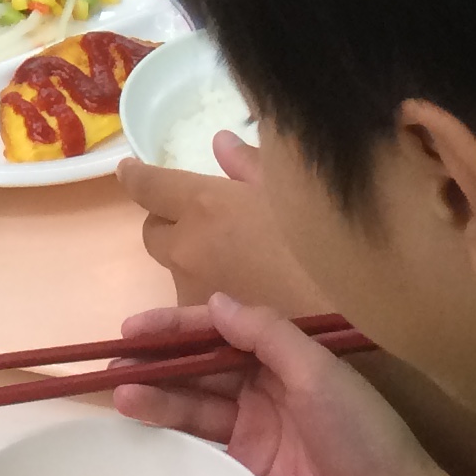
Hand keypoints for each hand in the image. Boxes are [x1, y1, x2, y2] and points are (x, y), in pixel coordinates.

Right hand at [115, 291, 452, 475]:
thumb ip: (267, 335)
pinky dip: (172, 435)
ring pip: (195, 405)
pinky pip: (202, 445)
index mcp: (285, 356)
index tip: (134, 327)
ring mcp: (254, 431)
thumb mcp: (319, 373)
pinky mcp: (246, 470)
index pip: (220, 330)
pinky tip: (143, 429)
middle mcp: (264, 387)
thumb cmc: (361, 434)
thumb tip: (213, 302)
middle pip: (201, 367)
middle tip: (111, 363)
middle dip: (157, 361)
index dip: (177, 326)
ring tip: (118, 394)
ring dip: (157, 397)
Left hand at [122, 135, 331, 312]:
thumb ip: (250, 166)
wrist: (346, 324)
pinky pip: (197, 303)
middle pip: (153, 232)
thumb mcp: (294, 193)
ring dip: (193, 263)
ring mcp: (192, 293)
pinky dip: (212, 295)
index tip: (130, 171)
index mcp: (204, 205)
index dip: (135, 177)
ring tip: (238, 265)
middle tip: (201, 221)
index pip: (147, 187)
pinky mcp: (208, 331)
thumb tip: (221, 144)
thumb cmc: (324, 247)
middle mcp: (186, 249)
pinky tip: (250, 297)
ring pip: (176, 271)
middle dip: (169, 223)